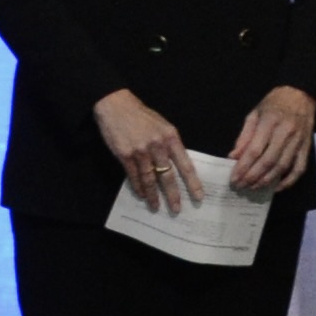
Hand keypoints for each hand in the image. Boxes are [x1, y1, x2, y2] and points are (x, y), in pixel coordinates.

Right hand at [94, 89, 202, 211]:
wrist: (116, 106)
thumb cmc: (142, 116)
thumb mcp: (162, 125)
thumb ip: (170, 144)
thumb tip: (177, 165)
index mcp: (171, 137)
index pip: (185, 164)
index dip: (192, 182)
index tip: (199, 196)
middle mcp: (158, 145)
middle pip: (168, 176)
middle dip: (173, 195)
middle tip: (177, 209)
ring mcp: (141, 151)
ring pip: (150, 179)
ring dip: (153, 195)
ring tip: (156, 206)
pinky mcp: (125, 155)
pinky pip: (134, 176)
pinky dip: (138, 187)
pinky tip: (142, 195)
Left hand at [229, 86, 315, 190]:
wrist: (301, 94)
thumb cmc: (274, 103)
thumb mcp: (255, 113)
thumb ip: (245, 136)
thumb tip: (234, 157)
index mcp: (270, 121)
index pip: (255, 149)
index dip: (243, 166)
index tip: (234, 178)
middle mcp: (285, 132)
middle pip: (268, 161)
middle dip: (252, 177)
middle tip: (241, 186)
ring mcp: (298, 141)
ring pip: (282, 167)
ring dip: (266, 181)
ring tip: (253, 187)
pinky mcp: (307, 147)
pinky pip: (299, 168)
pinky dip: (288, 181)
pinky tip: (276, 188)